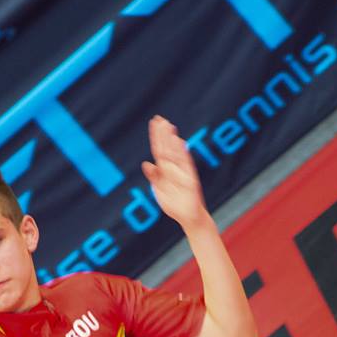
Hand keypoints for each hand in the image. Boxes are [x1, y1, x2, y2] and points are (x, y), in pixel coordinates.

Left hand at [141, 116, 207, 230]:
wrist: (188, 217)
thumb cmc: (174, 206)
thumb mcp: (160, 192)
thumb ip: (154, 177)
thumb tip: (146, 163)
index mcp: (164, 171)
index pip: (158, 150)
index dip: (156, 137)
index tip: (153, 123)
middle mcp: (173, 168)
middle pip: (166, 147)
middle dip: (163, 133)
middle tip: (159, 118)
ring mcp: (182, 171)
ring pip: (175, 152)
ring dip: (171, 139)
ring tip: (168, 125)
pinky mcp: (190, 177)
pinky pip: (185, 162)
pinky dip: (181, 152)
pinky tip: (178, 141)